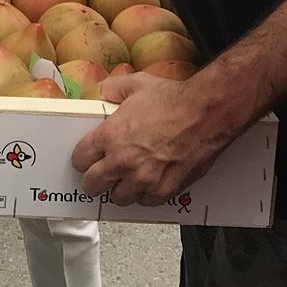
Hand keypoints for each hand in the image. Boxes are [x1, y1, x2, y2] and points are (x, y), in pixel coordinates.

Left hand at [71, 71, 244, 205]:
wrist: (206, 114)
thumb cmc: (174, 100)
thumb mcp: (136, 84)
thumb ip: (113, 89)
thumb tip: (105, 94)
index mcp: (110, 136)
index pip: (80, 158)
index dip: (82, 158)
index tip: (87, 158)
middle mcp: (122, 161)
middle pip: (93, 185)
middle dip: (94, 181)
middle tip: (100, 176)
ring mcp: (144, 179)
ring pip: (119, 198)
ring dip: (120, 190)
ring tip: (126, 180)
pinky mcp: (165, 189)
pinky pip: (146, 202)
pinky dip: (145, 195)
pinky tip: (149, 184)